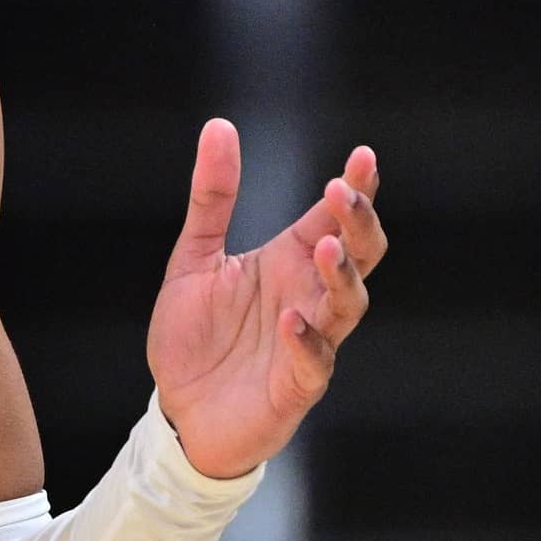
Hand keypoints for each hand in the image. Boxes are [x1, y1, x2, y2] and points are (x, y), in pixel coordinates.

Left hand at [146, 121, 384, 478]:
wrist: (178, 415)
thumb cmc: (194, 339)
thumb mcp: (193, 258)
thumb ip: (212, 198)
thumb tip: (219, 126)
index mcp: (290, 261)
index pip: (335, 219)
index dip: (356, 188)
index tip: (362, 156)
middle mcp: (309, 296)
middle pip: (360, 256)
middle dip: (359, 225)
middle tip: (345, 194)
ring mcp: (310, 342)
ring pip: (348, 305)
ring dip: (341, 275)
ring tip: (324, 247)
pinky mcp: (296, 386)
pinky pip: (316, 362)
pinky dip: (308, 340)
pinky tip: (292, 318)